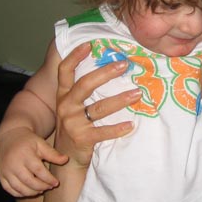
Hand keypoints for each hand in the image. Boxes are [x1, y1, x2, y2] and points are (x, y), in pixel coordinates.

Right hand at [0, 127, 66, 196]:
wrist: (10, 137)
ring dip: (31, 192)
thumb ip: (53, 153)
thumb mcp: (41, 144)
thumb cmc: (28, 141)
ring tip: (41, 190)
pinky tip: (29, 191)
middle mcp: (13, 163)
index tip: (56, 182)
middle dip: (41, 187)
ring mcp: (5, 170)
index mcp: (25, 154)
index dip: (48, 179)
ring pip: (19, 188)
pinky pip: (9, 189)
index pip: (38, 171)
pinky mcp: (0, 175)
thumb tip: (66, 160)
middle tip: (49, 187)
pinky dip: (19, 193)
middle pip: (29, 181)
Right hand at [54, 42, 139, 168]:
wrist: (66, 157)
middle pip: (85, 85)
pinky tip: (131, 125)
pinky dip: (118, 128)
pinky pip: (103, 132)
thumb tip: (108, 67)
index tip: (89, 44)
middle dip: (105, 73)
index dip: (75, 56)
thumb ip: (82, 90)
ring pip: (99, 108)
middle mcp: (66, 106)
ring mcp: (72, 123)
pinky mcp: (82, 139)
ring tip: (138, 93)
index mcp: (63, 95)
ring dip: (120, 100)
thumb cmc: (75, 126)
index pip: (65, 71)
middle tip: (124, 65)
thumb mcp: (72, 106)